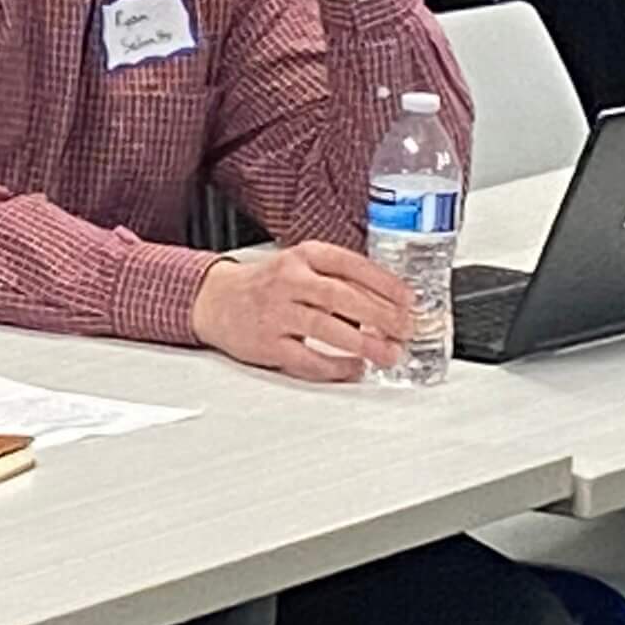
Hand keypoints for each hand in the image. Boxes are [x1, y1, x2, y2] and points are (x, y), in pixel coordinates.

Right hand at [189, 242, 412, 380]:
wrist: (215, 300)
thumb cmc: (267, 285)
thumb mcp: (302, 266)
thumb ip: (339, 278)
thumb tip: (389, 302)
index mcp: (303, 256)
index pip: (351, 265)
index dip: (385, 283)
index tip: (409, 300)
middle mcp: (289, 281)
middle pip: (342, 297)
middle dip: (381, 315)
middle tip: (406, 329)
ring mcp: (276, 313)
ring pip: (326, 328)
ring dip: (364, 343)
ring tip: (389, 353)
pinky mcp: (267, 344)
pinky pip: (306, 358)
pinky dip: (335, 366)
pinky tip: (355, 368)